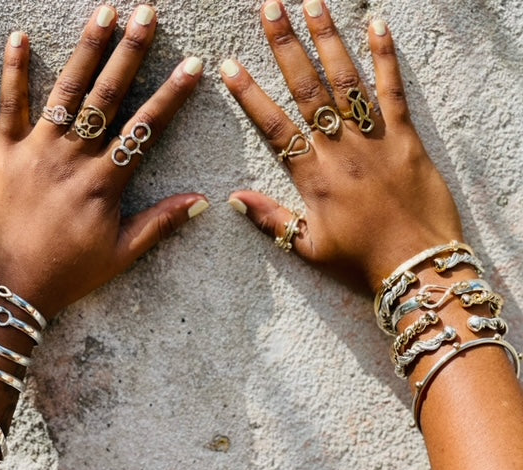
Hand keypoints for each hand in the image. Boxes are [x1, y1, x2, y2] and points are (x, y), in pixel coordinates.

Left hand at [0, 5, 207, 316]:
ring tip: (104, 12)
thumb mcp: (120, 255)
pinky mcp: (2, 153)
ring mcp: (36, 152)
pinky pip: (9, 106)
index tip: (191, 66)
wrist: (4, 290)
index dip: (171, 96)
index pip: (145, 129)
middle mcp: (73, 159)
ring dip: (86, 50)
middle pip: (107, 97)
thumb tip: (203, 201)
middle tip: (147, 14)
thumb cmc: (66, 274)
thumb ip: (160, 224)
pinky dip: (13, 70)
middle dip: (130, 52)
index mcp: (104, 183)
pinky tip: (20, 37)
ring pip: (65, 92)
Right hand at [223, 0, 461, 290]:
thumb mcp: (308, 247)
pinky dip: (386, 58)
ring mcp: (374, 141)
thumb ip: (271, 220)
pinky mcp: (406, 138)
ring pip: (347, 82)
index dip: (251, 95)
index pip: (275, 127)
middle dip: (286, 47)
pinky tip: (377, 25)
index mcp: (314, 177)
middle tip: (271, 10)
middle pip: (308, 90)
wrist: (417, 265)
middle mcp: (341, 151)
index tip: (231, 66)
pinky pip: (394, 92)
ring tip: (311, 5)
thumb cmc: (361, 260)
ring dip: (328, 40)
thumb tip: (233, 198)